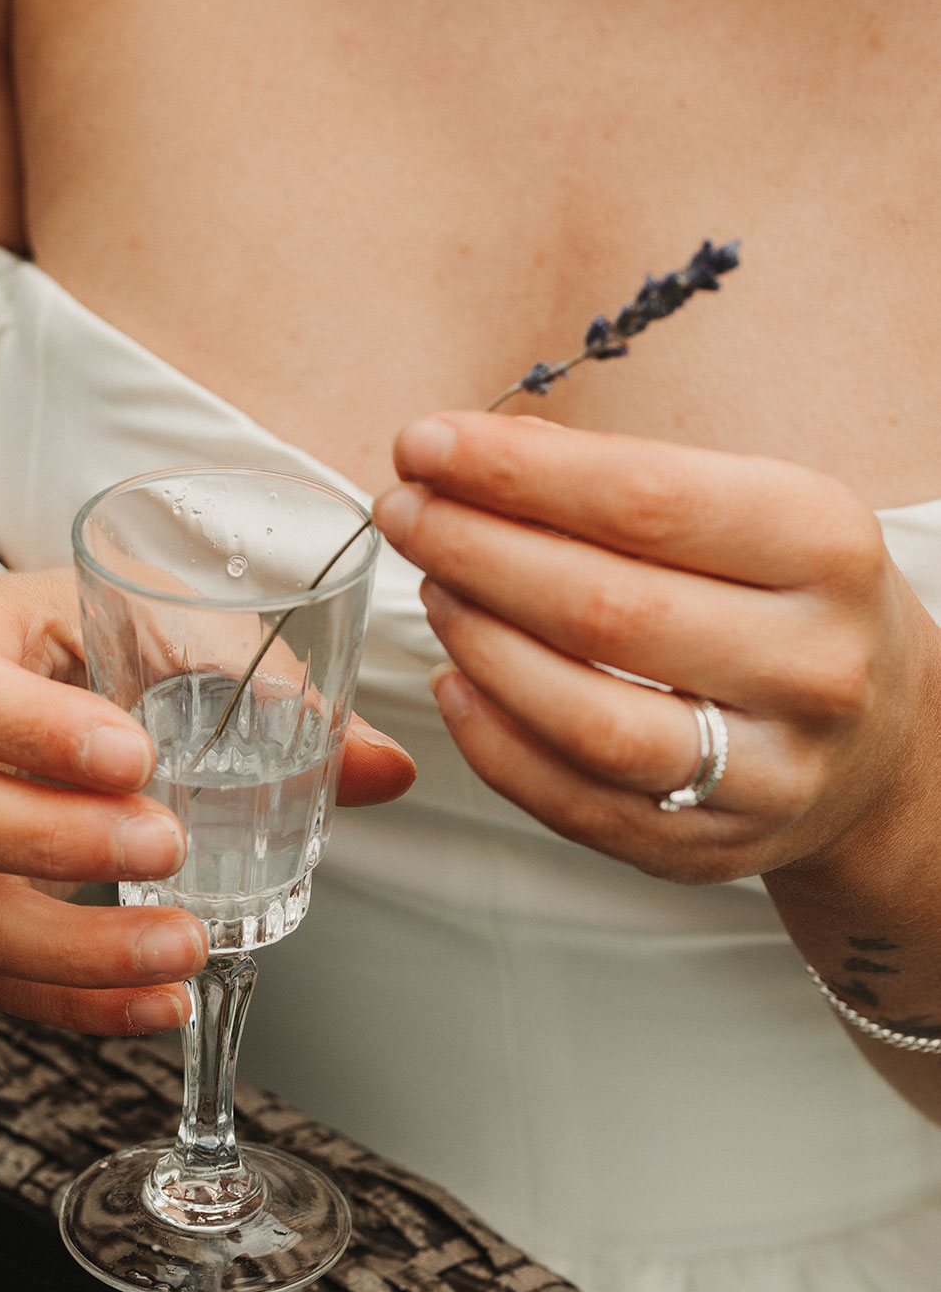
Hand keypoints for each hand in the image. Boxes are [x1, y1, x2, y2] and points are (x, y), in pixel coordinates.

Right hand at [0, 567, 413, 1032]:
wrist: (6, 675)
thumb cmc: (84, 639)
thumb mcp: (162, 620)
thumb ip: (266, 685)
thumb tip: (386, 769)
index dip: (34, 732)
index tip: (136, 755)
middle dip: (58, 843)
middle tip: (170, 846)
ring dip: (75, 948)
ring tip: (180, 949)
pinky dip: (76, 1001)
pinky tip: (158, 1003)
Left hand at [373, 414, 939, 885]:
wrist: (885, 743)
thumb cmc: (791, 602)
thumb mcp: (751, 512)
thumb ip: (623, 479)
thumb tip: (478, 453)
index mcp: (825, 550)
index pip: (646, 501)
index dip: (517, 473)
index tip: (426, 444)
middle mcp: (811, 666)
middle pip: (604, 609)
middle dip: (474, 551)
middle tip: (405, 512)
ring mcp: (769, 772)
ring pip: (587, 719)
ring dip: (481, 646)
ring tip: (434, 589)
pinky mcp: (712, 847)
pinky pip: (576, 803)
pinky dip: (495, 742)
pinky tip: (455, 683)